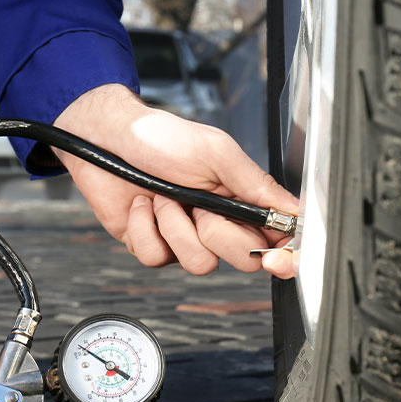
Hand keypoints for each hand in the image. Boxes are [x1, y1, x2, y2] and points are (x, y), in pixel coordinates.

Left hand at [52, 84, 296, 279]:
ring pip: (199, 264)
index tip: (276, 259)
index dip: (284, 256)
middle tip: (199, 205)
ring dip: (175, 227)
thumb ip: (257, 185)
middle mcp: (218, 224)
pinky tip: (142, 206)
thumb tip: (293, 211)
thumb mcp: (217, 152)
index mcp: (241, 201)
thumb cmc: (162, 138)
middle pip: (243, 260)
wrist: (107, 138)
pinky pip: (157, 258)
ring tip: (163, 198)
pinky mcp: (153, 247)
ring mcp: (185, 239)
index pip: (277, 239)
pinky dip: (145, 228)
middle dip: (219, 233)